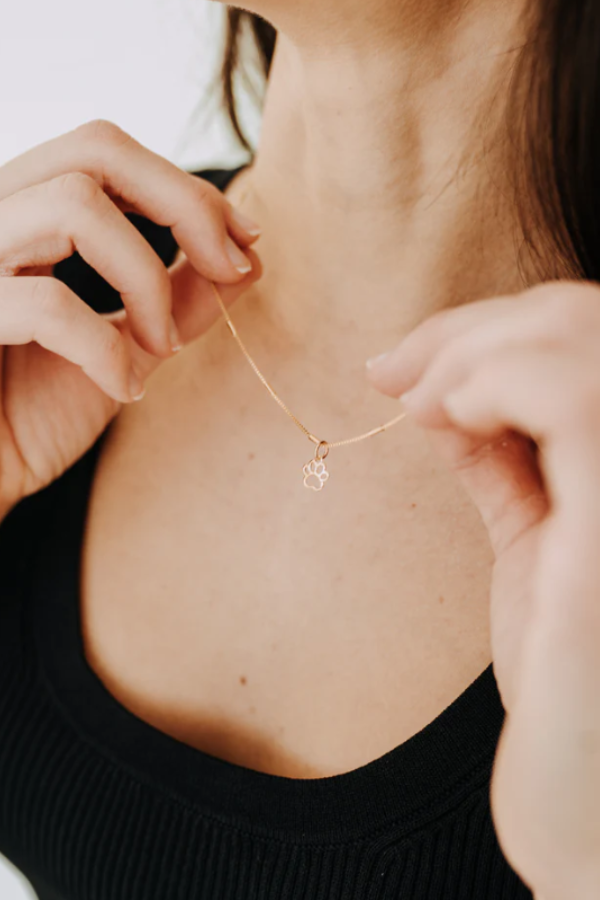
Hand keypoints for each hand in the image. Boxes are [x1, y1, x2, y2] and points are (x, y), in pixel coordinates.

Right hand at [0, 119, 260, 514]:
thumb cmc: (30, 414)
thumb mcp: (125, 350)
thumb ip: (179, 302)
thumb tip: (248, 259)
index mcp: (27, 215)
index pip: (110, 153)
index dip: (190, 189)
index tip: (247, 241)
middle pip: (96, 148)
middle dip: (184, 203)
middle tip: (230, 265)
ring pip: (74, 206)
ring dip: (146, 280)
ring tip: (162, 346)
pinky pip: (47, 303)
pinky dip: (106, 350)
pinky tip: (125, 390)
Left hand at [367, 280, 599, 899]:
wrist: (585, 793)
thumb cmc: (565, 671)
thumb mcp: (535, 539)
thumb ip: (501, 460)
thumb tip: (440, 392)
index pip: (590, 330)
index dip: (496, 324)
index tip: (407, 359)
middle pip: (582, 319)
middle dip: (470, 330)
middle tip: (390, 369)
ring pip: (576, 336)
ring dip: (472, 352)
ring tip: (417, 403)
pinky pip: (569, 399)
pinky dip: (493, 382)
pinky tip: (444, 420)